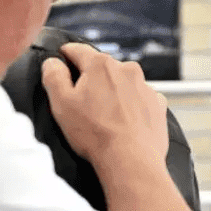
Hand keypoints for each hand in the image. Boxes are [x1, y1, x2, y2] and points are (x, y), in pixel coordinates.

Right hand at [42, 42, 168, 171]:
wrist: (131, 161)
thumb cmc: (95, 134)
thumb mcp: (61, 103)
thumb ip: (53, 76)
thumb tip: (53, 63)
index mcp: (101, 65)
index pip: (77, 49)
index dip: (65, 55)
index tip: (61, 60)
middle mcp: (127, 70)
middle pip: (102, 67)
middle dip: (91, 80)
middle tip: (82, 103)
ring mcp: (145, 87)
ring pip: (122, 83)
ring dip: (113, 93)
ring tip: (104, 118)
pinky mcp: (157, 105)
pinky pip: (140, 99)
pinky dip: (131, 107)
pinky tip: (124, 123)